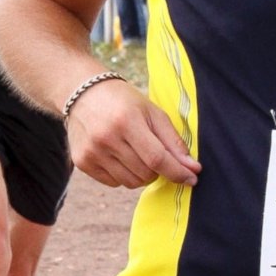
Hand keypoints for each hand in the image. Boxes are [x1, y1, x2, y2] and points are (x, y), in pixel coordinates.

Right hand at [66, 78, 201, 189]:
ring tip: (137, 153)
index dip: (177, 171)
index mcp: (126, 121)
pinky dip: (124, 175)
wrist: (83, 93)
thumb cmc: (124, 102)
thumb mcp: (152, 112)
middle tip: (154, 153)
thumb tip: (192, 168)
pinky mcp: (82, 162)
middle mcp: (106, 138)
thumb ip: (173, 141)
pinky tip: (120, 156)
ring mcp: (92, 152)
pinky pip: (115, 183)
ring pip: (131, 182)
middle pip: (146, 173)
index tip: (192, 178)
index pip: (157, 158)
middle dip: (159, 169)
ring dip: (142, 174)